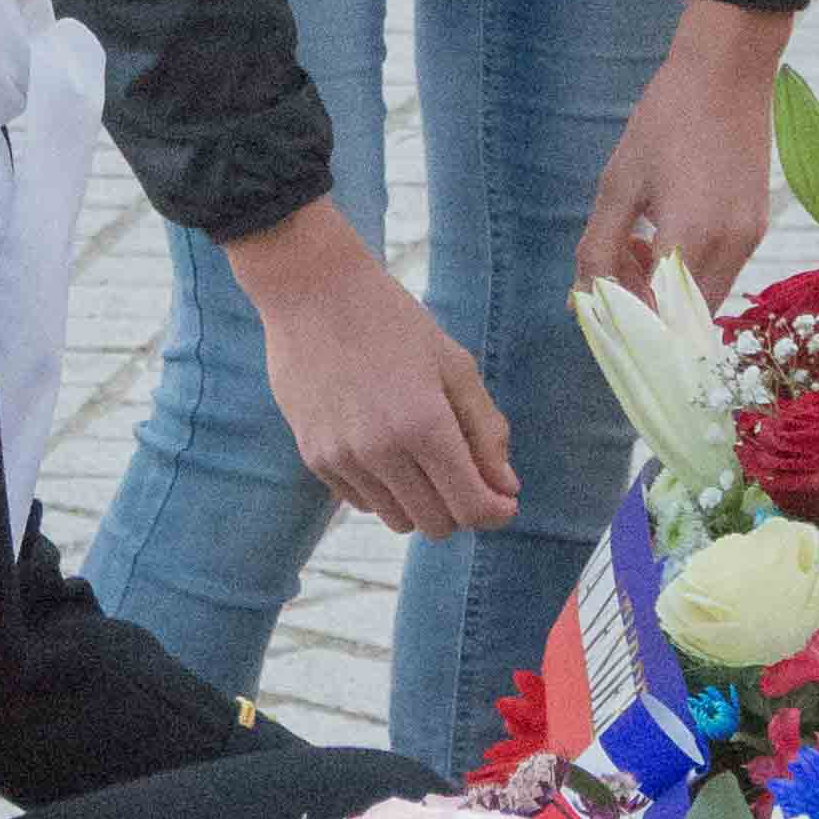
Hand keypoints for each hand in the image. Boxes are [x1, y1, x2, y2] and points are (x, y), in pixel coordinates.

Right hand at [227, 196, 518, 540]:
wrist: (311, 293)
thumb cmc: (392, 322)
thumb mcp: (454, 365)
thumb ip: (486, 430)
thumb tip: (506, 488)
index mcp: (425, 424)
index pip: (471, 507)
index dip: (496, 512)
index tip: (504, 500)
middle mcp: (381, 450)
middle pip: (436, 525)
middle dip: (460, 509)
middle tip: (465, 474)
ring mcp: (342, 458)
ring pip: (398, 520)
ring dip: (420, 502)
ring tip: (422, 458)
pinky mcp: (314, 457)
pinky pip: (362, 502)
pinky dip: (384, 490)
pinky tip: (385, 448)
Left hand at [576, 0, 796, 311]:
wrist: (727, 72)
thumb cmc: (665, 122)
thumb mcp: (618, 185)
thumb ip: (598, 249)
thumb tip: (580, 301)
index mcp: (690, 238)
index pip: (657, 319)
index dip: (625, 325)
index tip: (597, 310)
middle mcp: (729, 249)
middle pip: (683, 321)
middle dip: (643, 310)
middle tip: (611, 270)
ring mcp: (749, 240)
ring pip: (703, 300)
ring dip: (664, 291)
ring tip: (634, 244)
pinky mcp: (757, 227)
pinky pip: (719, 272)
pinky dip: (687, 270)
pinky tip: (662, 231)